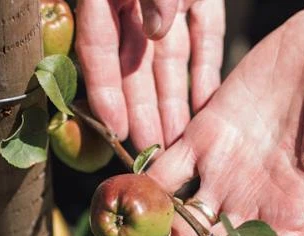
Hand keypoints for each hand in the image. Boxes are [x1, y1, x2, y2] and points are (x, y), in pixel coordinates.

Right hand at [75, 0, 225, 150]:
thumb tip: (156, 31)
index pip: (97, 46)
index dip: (105, 90)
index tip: (116, 128)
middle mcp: (134, 1)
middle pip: (135, 65)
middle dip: (143, 111)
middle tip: (149, 151)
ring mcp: (170, 0)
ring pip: (170, 59)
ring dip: (173, 102)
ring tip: (175, 143)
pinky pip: (205, 35)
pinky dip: (205, 71)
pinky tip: (204, 107)